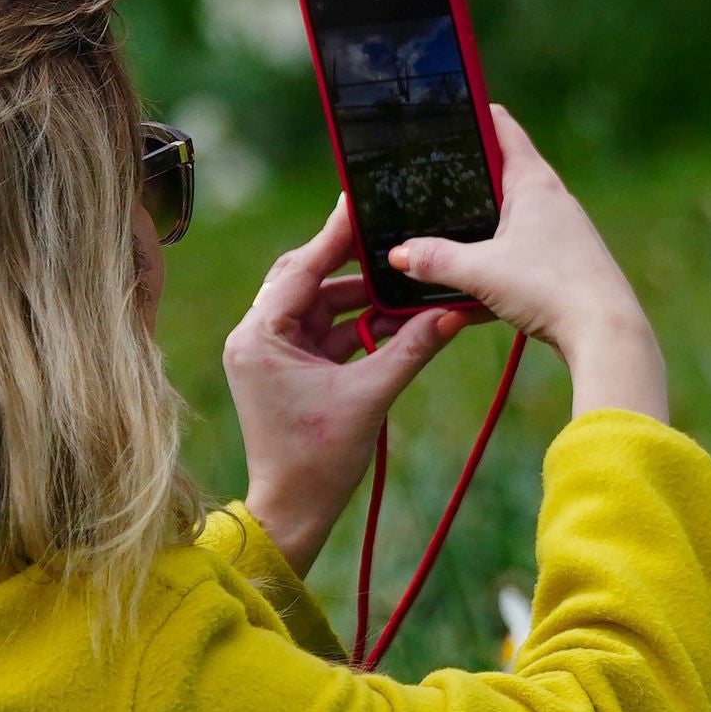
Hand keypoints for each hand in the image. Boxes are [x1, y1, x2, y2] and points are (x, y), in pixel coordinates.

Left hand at [225, 196, 473, 574]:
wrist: (294, 511)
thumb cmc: (318, 460)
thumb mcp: (370, 397)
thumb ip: (412, 348)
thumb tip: (454, 310)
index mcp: (259, 337)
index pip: (300, 268)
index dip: (335, 235)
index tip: (361, 200)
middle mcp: (256, 337)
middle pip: (304, 277)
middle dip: (349, 259)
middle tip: (387, 230)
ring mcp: (271, 352)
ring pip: (318, 303)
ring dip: (360, 295)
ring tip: (403, 279)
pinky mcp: (288, 368)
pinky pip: (325, 330)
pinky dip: (357, 323)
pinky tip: (395, 314)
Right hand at [386, 109, 668, 425]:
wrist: (607, 334)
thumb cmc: (552, 289)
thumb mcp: (481, 272)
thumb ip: (435, 260)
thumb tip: (398, 254)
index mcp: (534, 182)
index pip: (501, 126)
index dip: (472, 112)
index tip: (445, 107)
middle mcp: (552, 200)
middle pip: (502, 171)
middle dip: (467, 174)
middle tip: (429, 174)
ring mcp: (562, 232)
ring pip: (510, 216)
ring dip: (480, 224)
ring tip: (444, 232)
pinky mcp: (565, 263)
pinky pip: (521, 252)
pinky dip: (496, 260)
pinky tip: (473, 285)